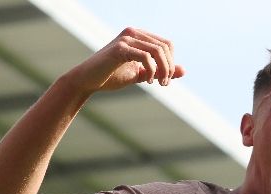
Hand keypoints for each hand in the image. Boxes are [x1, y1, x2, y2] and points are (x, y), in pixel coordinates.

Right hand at [66, 27, 184, 94]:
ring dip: (163, 70)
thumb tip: (184, 70)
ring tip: (158, 84)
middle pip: (165, 47)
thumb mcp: (141, 74)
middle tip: (163, 84)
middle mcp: (133, 32)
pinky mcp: (120, 48)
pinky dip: (151, 70)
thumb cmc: (111, 76)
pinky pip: (146, 56)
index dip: (171, 63)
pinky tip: (147, 81)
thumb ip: (160, 71)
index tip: (165, 80)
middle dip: (169, 68)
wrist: (87, 81)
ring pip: (158, 51)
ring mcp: (126, 38)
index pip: (167, 44)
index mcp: (138, 35)